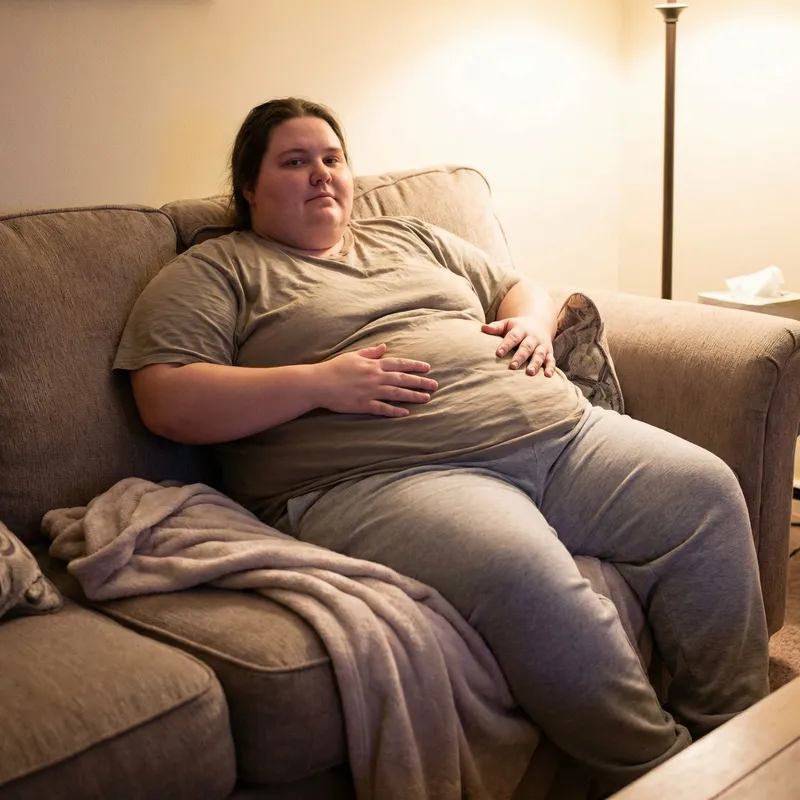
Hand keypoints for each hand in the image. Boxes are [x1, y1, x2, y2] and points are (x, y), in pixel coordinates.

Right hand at [315, 344, 437, 417]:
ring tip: (427, 398)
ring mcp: (370, 392)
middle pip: (403, 379)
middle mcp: (375, 377)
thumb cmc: (334, 368)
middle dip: (420, 382)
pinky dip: (395, 411)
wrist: (318, 383)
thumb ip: (371, 352)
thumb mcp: (354, 355)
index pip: (399, 364)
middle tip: (435, 385)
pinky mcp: (364, 405)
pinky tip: (406, 413)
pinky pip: (383, 408)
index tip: (427, 368)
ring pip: (397, 393)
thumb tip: (384, 347)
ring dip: (413, 396)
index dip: (415, 366)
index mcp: (373, 365)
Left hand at [481, 316, 554, 376]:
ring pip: (539, 354)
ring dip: (535, 364)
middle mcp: (532, 337)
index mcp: (520, 330)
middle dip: (520, 357)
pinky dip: (550, 368)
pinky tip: (548, 376)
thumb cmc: (517, 327)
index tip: (498, 353)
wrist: (539, 322)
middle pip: (526, 347)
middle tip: (512, 366)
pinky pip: (551, 360)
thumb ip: (496, 327)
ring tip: (530, 373)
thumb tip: (482, 328)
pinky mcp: (549, 352)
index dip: (505, 345)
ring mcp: (542, 345)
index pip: (512, 337)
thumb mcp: (507, 324)